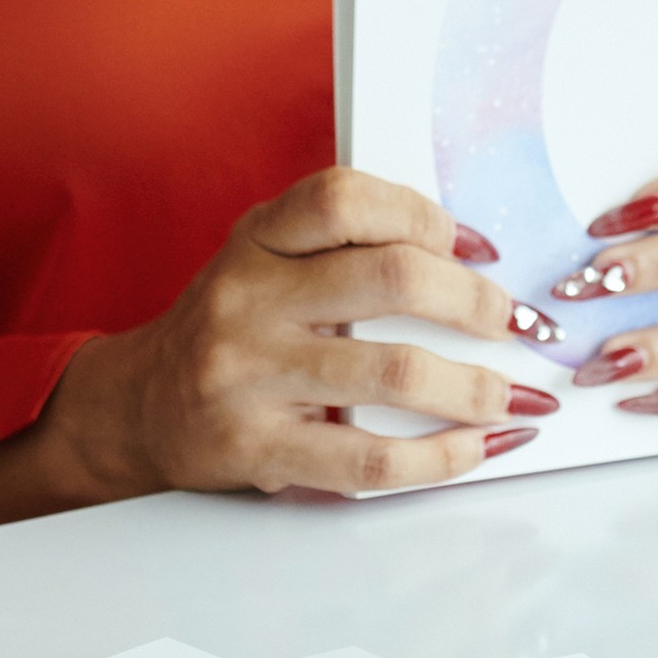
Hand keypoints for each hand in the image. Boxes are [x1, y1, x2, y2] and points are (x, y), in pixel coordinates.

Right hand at [48, 168, 547, 498]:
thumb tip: (470, 259)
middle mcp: (248, 298)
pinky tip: (473, 449)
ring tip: (515, 400)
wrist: (139, 407)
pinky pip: (368, 458)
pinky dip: (439, 458)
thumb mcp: (266, 260)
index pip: (347, 199)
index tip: (476, 248)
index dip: (426, 216)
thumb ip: (346, 248)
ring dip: (477, 389)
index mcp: (257, 239)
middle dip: (477, 303)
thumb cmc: (230, 330)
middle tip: (517, 324)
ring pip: (395, 372)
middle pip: (392, 277)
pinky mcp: (257, 447)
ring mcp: (250, 375)